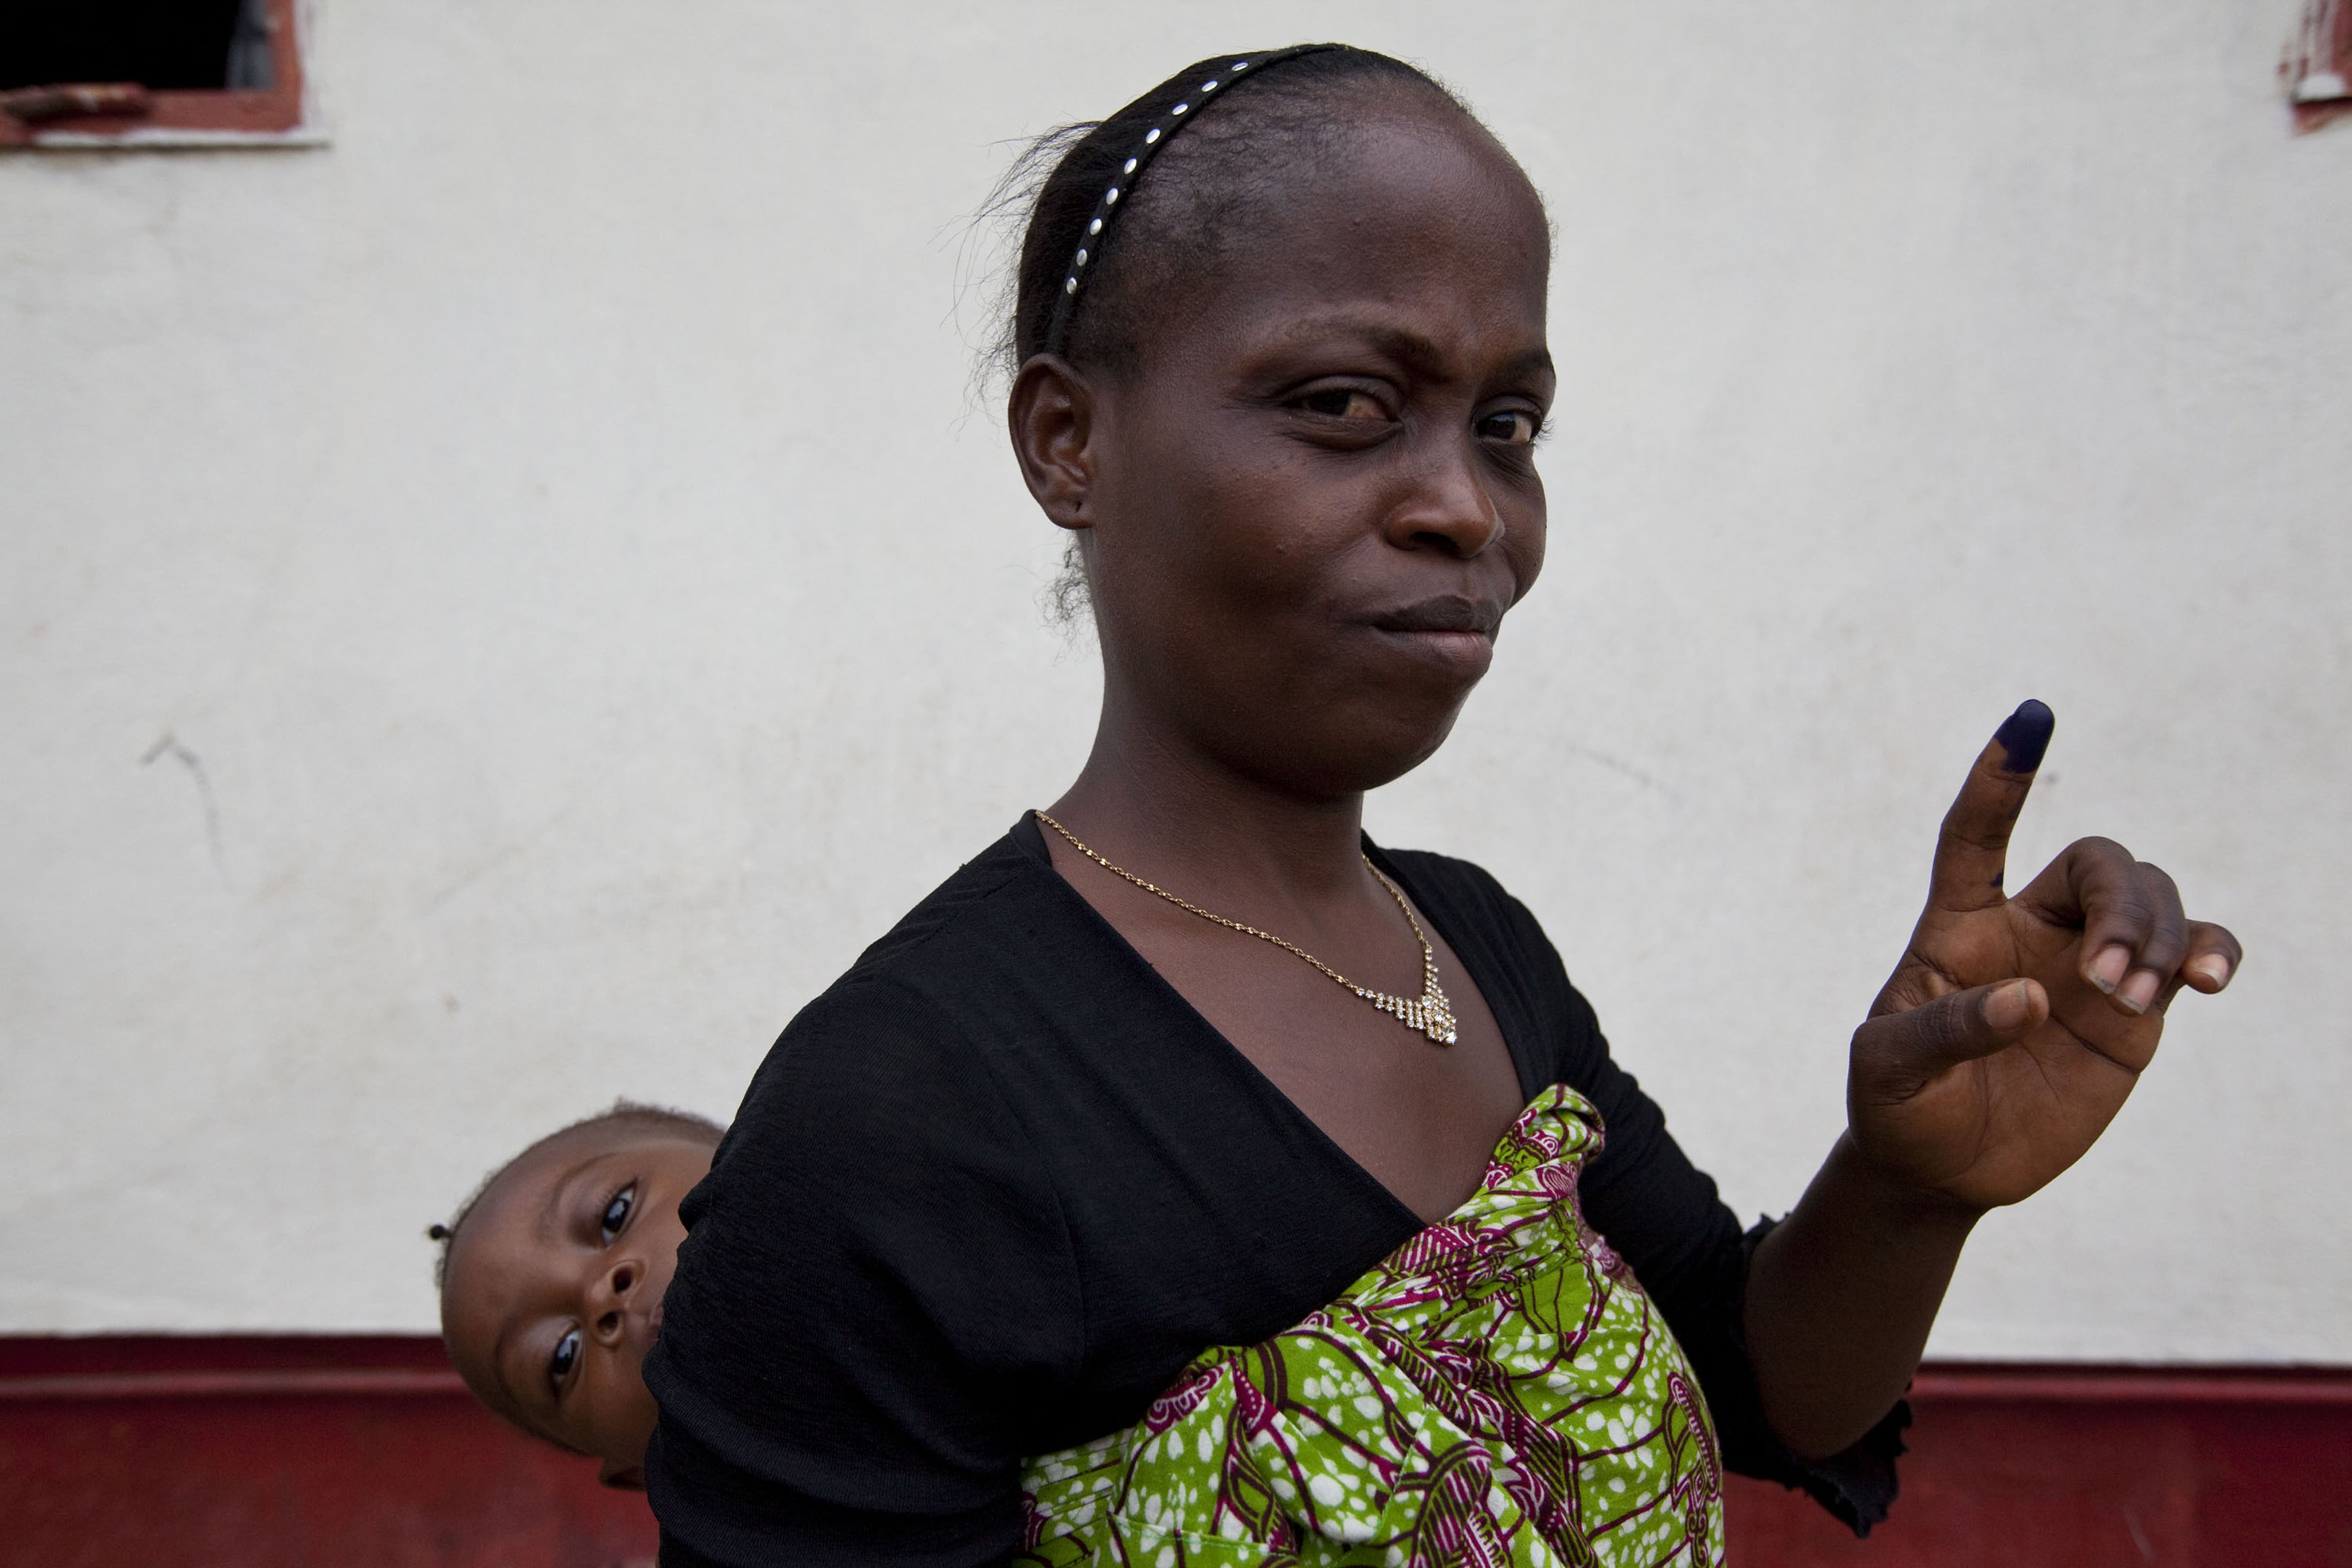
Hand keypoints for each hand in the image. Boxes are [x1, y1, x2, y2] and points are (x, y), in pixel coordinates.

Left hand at [1846, 701, 2240, 1211]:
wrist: (1939, 1168)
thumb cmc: (1899, 1104)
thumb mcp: (1889, 1069)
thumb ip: (1947, 1032)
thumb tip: (2029, 1002)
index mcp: (1957, 924)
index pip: (1976, 836)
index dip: (2001, 780)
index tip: (2032, 718)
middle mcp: (2028, 928)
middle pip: (2097, 863)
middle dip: (2122, 903)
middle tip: (2111, 976)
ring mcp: (2087, 964)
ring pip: (2152, 899)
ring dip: (2161, 937)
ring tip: (2136, 998)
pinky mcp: (2133, 1010)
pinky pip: (2192, 955)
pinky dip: (2212, 952)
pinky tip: (2211, 978)